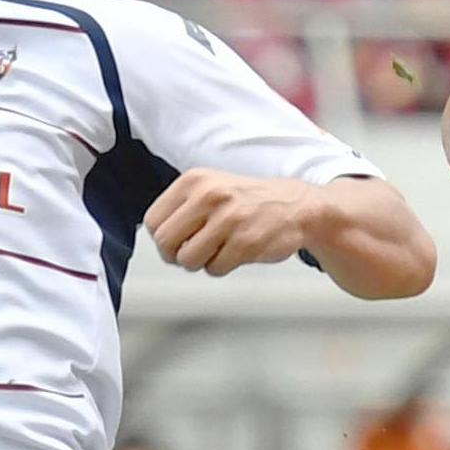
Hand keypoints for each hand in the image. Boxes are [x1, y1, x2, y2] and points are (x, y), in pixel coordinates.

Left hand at [146, 171, 318, 275]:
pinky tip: (234, 251)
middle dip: (176, 254)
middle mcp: (210, 196)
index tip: (176, 239)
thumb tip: (157, 238)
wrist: (295, 206)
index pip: (153, 221)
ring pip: (188, 260)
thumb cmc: (247, 201)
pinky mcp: (246, 243)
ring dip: (199, 262)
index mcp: (194, 181)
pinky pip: (214, 269)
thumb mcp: (208, 188)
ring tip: (216, 249)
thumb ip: (180, 208)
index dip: (162, 237)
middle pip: (165, 243)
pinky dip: (221, 266)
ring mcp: (229, 219)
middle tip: (192, 250)